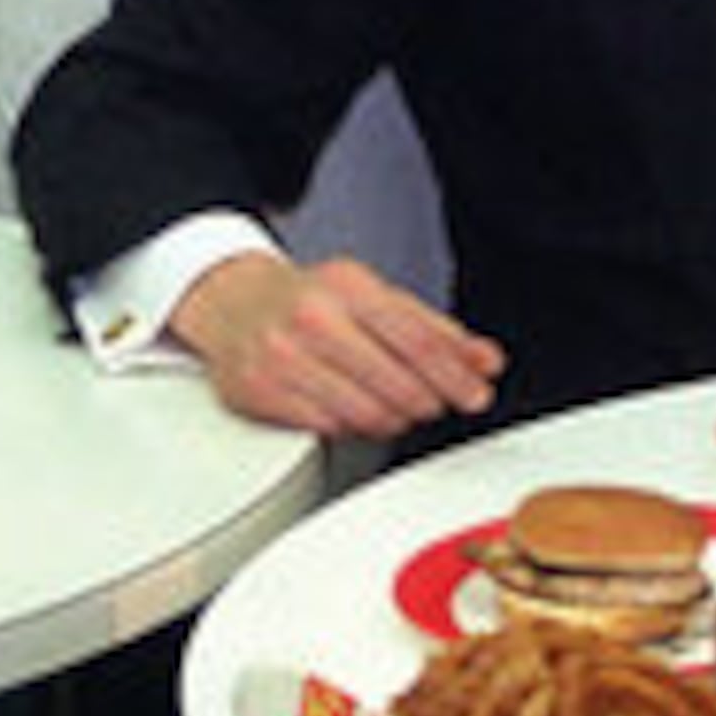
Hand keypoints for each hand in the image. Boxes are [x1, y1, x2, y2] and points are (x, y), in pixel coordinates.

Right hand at [171, 250, 505, 436]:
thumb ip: (432, 328)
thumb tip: (484, 360)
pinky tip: (359, 414)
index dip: (456, 372)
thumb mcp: (372, 295)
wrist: (231, 301)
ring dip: (395, 419)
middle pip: (395, 379)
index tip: (478, 392)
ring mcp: (281, 356)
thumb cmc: (309, 300)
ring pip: (364, 411)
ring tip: (400, 410)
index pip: (417, 338)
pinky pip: (326, 426)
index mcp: (348, 287)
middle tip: (437, 404)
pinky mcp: (258, 392)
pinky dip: (353, 428)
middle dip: (429, 400)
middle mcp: (313, 319)